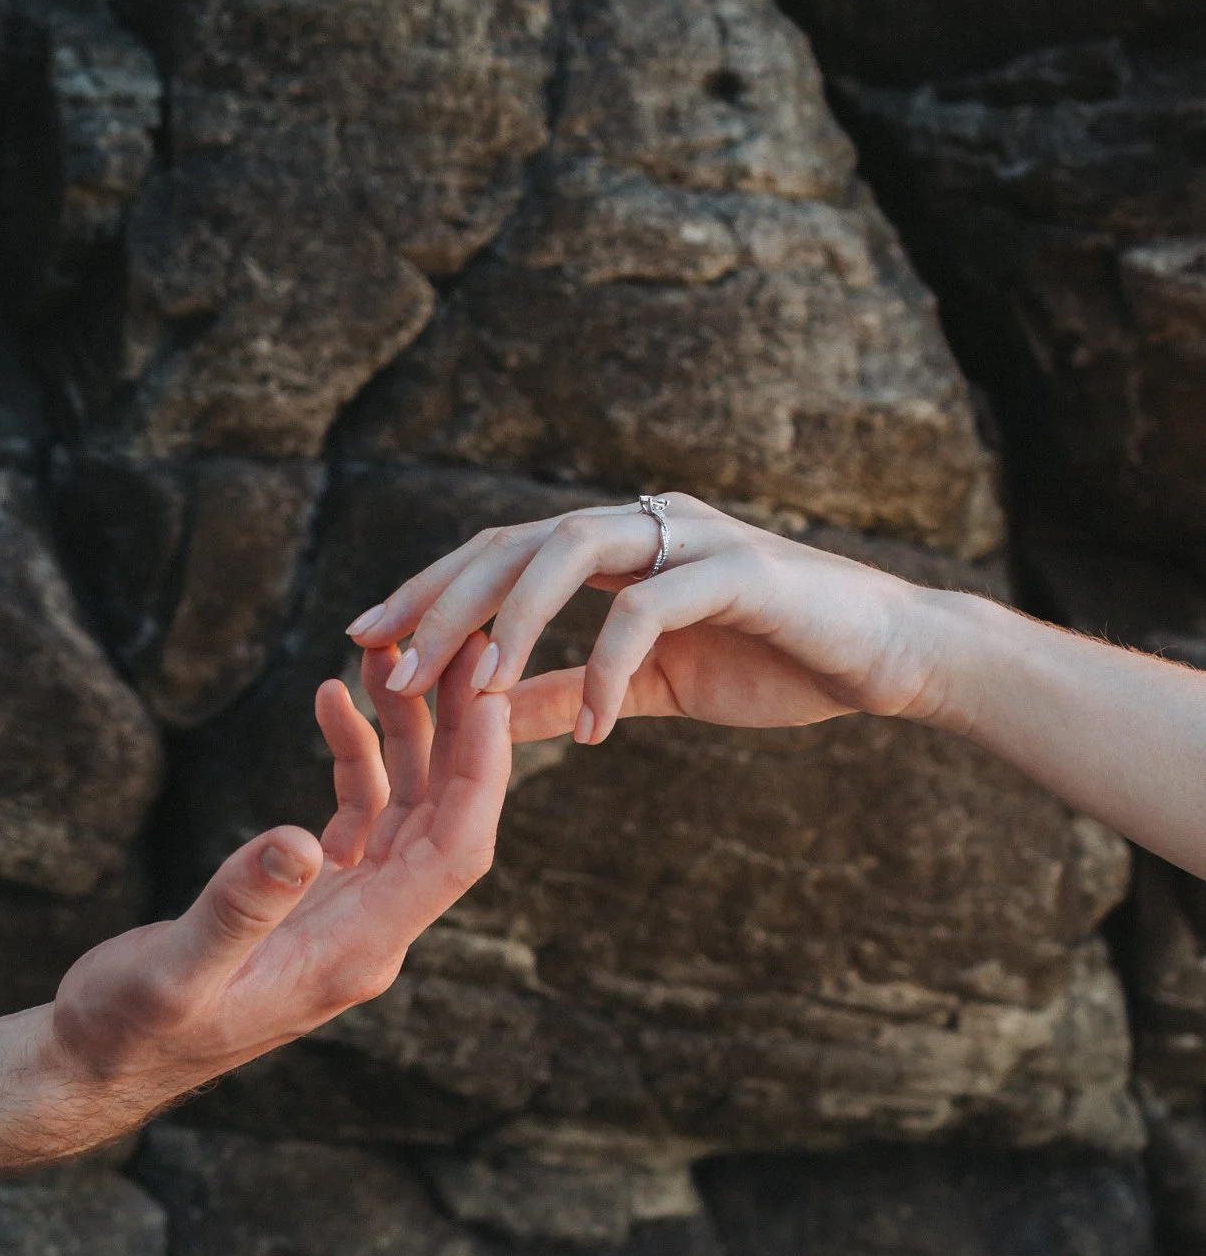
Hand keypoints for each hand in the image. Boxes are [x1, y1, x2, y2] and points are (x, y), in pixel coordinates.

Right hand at [51, 635, 509, 1120]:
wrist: (98, 1062)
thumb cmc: (129, 1029)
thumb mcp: (173, 971)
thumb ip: (238, 909)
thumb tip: (299, 843)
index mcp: (356, 952)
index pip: (452, 854)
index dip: (480, 775)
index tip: (488, 696)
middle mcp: (369, 933)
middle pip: (445, 820)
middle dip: (458, 734)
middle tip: (460, 647)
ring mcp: (347, 914)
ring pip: (406, 809)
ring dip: (406, 734)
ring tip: (388, 657)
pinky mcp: (315, 897)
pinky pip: (360, 815)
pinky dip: (356, 757)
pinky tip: (334, 703)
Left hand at [345, 494, 949, 744]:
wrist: (889, 656)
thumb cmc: (774, 660)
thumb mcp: (651, 685)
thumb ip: (572, 692)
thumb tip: (493, 719)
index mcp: (616, 547)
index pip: (498, 553)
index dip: (429, 592)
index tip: (366, 640)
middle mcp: (642, 525)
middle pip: (512, 542)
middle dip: (442, 602)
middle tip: (386, 664)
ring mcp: (689, 538)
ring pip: (567, 551)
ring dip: (511, 621)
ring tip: (476, 693)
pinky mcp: (739, 570)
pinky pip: (651, 611)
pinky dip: (610, 668)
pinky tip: (597, 731)